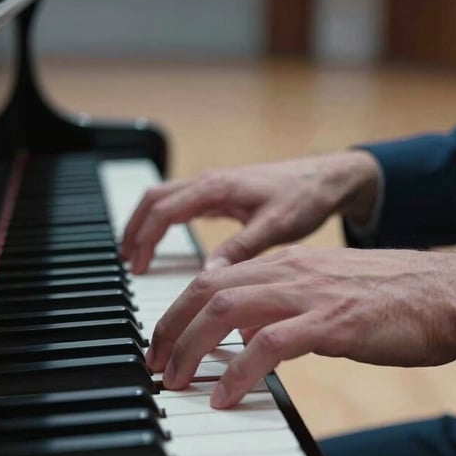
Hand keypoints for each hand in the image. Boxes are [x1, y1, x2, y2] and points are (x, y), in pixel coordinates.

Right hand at [121, 151, 380, 273]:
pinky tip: (166, 240)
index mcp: (216, 188)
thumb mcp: (273, 227)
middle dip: (135, 228)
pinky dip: (165, 221)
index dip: (145, 240)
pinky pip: (181, 203)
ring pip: (165, 199)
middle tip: (126, 261)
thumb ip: (239, 250)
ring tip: (136, 253)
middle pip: (154, 199)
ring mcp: (215, 185)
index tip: (136, 267)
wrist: (328, 178)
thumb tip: (207, 277)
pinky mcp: (223, 193)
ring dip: (146, 223)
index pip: (163, 211)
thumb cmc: (304, 197)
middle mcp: (210, 182)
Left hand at [148, 246, 455, 408]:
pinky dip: (238, 372)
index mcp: (286, 263)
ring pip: (226, 311)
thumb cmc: (390, 296)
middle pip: (206, 291)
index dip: (178, 309)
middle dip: (170, 327)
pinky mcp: (330, 323)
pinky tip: (225, 397)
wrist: (445, 294)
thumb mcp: (325, 289)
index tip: (162, 339)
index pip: (213, 277)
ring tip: (176, 381)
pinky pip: (268, 345)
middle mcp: (289, 272)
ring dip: (191, 348)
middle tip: (155, 363)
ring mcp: (308, 294)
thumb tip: (245, 328)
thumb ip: (283, 302)